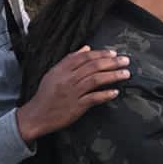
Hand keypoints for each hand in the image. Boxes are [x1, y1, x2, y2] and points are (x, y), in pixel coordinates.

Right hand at [16, 47, 130, 141]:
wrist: (36, 115)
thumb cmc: (46, 94)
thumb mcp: (54, 73)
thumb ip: (70, 60)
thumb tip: (86, 48)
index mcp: (62, 70)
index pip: (84, 57)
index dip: (100, 54)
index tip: (113, 53)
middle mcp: (68, 79)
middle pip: (93, 67)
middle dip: (112, 62)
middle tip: (125, 61)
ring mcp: (72, 93)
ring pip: (95, 80)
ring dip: (113, 76)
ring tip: (126, 74)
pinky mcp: (76, 107)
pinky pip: (93, 98)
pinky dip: (105, 94)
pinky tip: (115, 92)